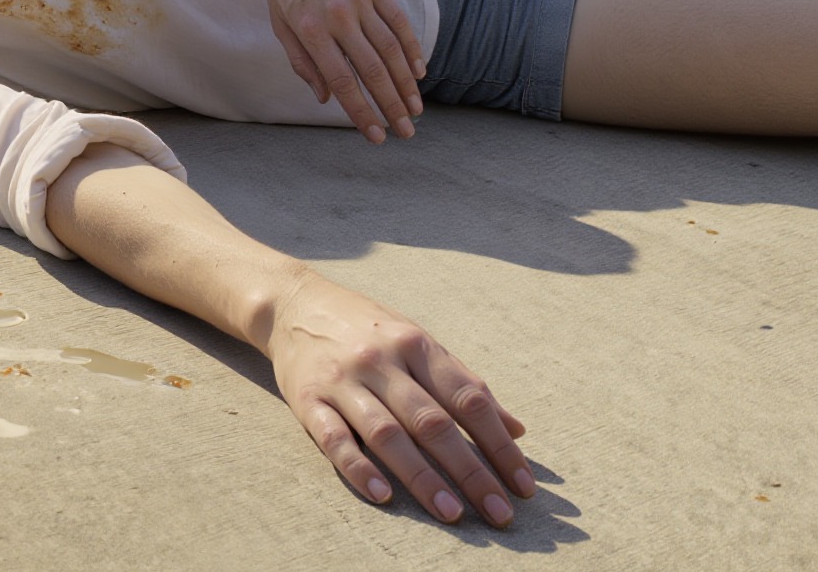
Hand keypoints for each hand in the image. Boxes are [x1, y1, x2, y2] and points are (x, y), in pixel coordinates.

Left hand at [246, 0, 424, 141]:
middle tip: (406, 132)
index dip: (362, 112)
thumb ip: (303, 63)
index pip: (342, 81)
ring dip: (406, 83)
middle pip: (372, 70)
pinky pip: (398, 20)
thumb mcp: (280, 25)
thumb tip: (325, 99)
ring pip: (391, 48)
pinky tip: (418, 71)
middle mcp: (338, 15)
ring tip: (415, 109)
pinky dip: (412, 47)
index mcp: (311, 29)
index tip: (377, 136)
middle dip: (391, 105)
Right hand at [267, 272, 532, 525]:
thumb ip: (464, 383)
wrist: (293, 303)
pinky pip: (334, 437)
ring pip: (387, 433)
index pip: (467, 398)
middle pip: (432, 421)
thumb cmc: (368, 329)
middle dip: (470, 471)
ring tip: (452, 514)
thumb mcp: (418, 341)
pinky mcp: (308, 398)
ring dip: (421, 477)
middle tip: (499, 514)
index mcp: (415, 344)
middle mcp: (381, 360)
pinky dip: (358, 468)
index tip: (524, 486)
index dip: (499, 444)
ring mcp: (342, 379)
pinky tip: (382, 495)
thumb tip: (518, 429)